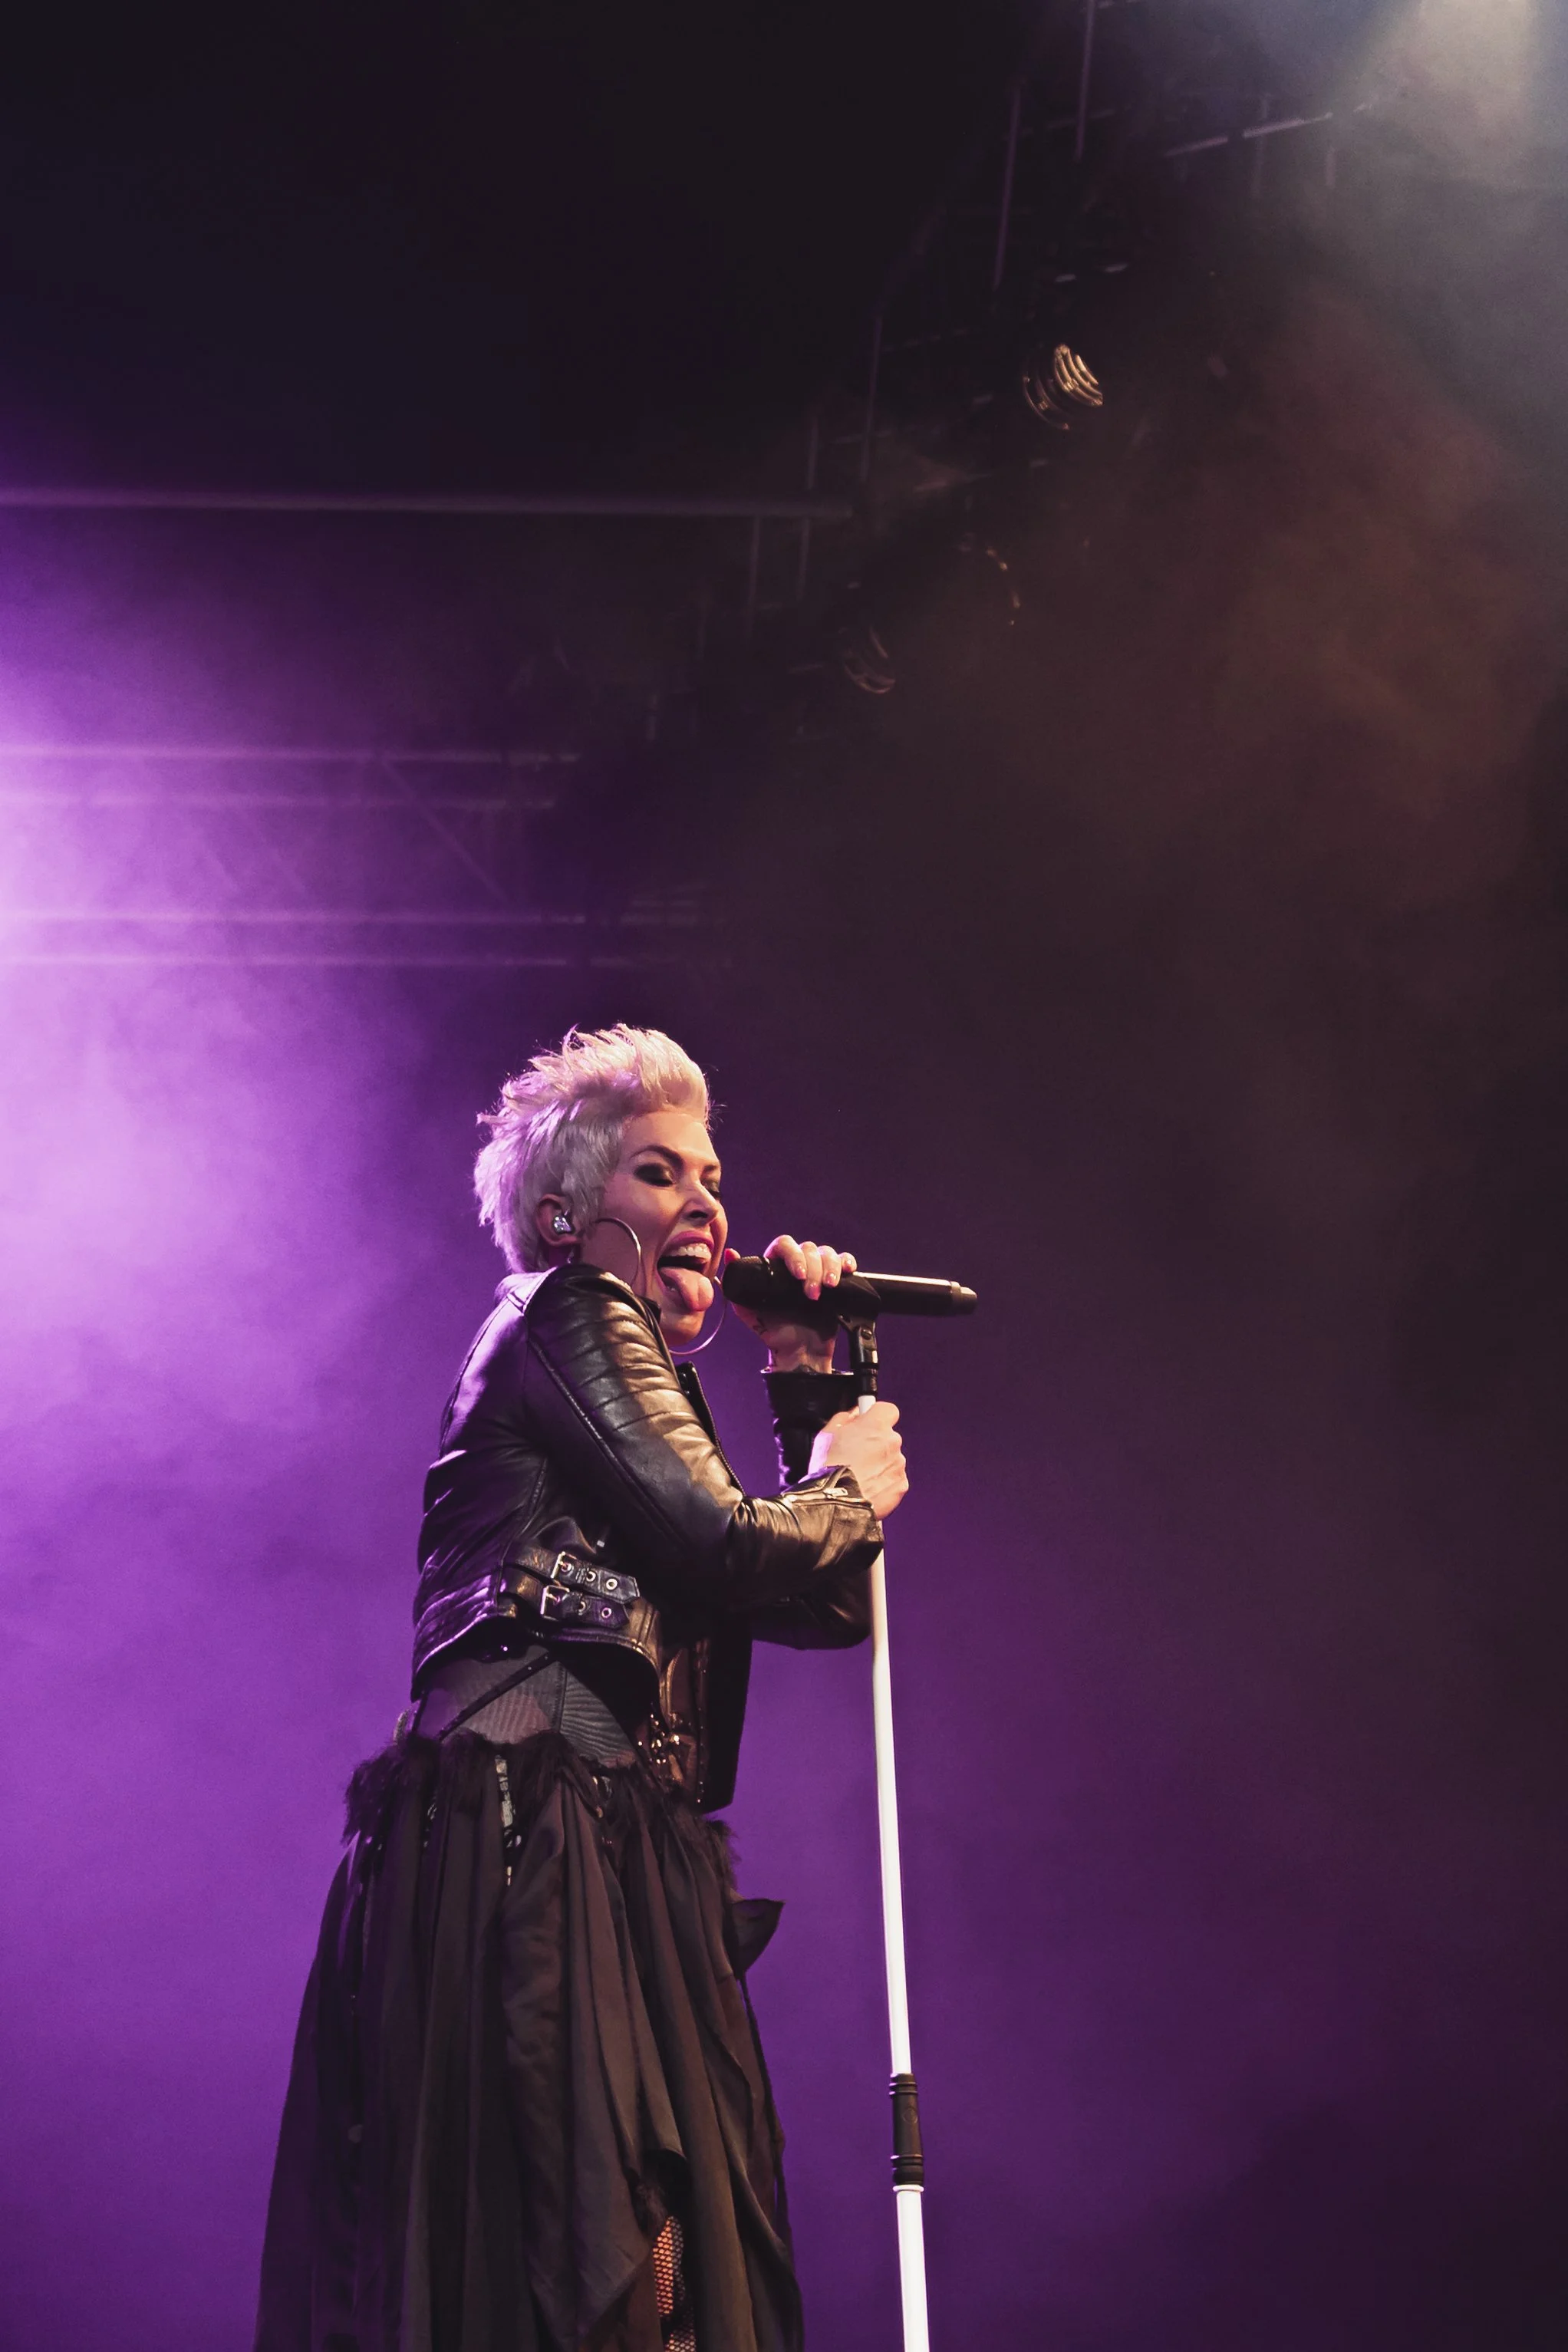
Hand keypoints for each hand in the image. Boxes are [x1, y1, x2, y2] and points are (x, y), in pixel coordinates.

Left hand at [726, 1235, 857, 1371]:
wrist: (800, 1354)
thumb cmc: (774, 1333)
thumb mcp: (750, 1313)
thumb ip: (737, 1288)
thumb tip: (731, 1255)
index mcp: (775, 1268)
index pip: (784, 1245)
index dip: (793, 1255)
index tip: (798, 1276)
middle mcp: (797, 1266)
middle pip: (808, 1248)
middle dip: (813, 1269)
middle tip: (812, 1295)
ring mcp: (818, 1272)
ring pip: (827, 1253)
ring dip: (830, 1268)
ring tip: (829, 1289)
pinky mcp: (837, 1281)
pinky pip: (844, 1261)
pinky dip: (847, 1262)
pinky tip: (847, 1271)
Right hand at [809, 1401, 907, 1519]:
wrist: (836, 1502)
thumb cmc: (829, 1468)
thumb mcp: (827, 1434)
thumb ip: (845, 1418)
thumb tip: (855, 1414)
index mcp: (876, 1425)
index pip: (888, 1410)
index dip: (878, 1417)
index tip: (869, 1424)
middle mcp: (892, 1442)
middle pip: (889, 1437)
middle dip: (876, 1444)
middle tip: (857, 1455)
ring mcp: (898, 1464)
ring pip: (892, 1459)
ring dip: (880, 1464)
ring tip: (860, 1476)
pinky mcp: (901, 1485)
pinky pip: (894, 1479)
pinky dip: (884, 1482)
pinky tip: (867, 1487)